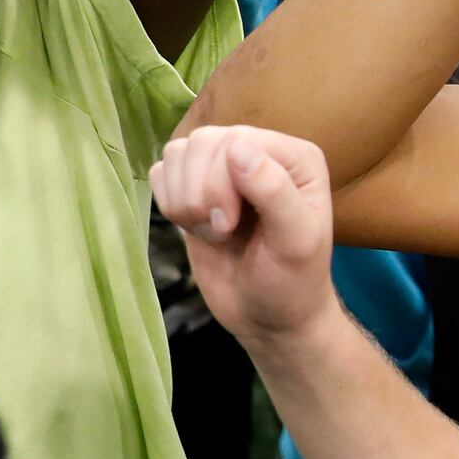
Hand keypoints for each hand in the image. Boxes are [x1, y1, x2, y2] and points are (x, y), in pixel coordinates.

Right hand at [150, 126, 344, 350]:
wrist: (267, 318)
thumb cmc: (292, 282)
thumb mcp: (296, 241)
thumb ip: (274, 191)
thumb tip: (237, 147)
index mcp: (294, 157)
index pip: (236, 140)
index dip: (220, 181)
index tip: (230, 225)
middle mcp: (258, 152)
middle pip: (202, 142)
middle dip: (201, 193)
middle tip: (222, 232)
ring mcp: (223, 169)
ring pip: (178, 152)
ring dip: (184, 200)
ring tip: (213, 232)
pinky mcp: (194, 189)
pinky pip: (162, 172)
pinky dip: (169, 202)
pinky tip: (194, 227)